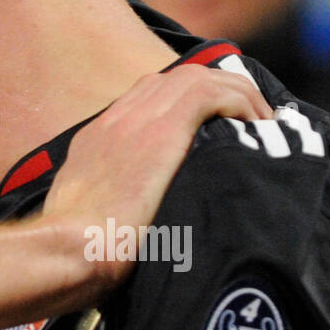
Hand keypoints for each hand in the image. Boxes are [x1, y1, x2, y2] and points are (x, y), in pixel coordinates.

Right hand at [43, 64, 271, 274]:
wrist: (70, 249)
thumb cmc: (79, 250)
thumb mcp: (89, 219)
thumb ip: (112, 205)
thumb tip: (138, 222)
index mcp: (97, 140)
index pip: (146, 98)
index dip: (186, 103)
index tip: (214, 125)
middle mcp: (115, 119)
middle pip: (173, 80)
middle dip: (216, 91)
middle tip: (247, 120)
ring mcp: (136, 121)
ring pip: (195, 78)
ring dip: (234, 93)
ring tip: (259, 121)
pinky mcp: (161, 131)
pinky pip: (209, 94)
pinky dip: (238, 102)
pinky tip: (254, 123)